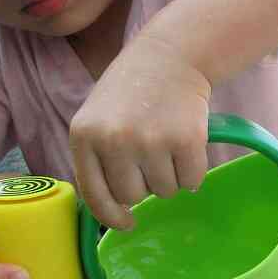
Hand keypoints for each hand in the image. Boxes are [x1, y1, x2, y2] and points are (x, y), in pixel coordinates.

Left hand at [70, 34, 211, 228]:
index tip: (127, 222)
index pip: (95, 195)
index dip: (111, 216)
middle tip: (151, 155)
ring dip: (170, 176)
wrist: (171, 55)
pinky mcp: (186, 140)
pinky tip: (186, 144)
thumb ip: (96, 158)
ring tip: (167, 143)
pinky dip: (193, 171)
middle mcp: (114, 140)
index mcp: (84, 136)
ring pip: (164, 191)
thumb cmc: (132, 91)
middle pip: (132, 196)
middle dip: (145, 184)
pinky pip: (191, 181)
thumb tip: (113, 209)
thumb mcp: (97, 118)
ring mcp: (150, 140)